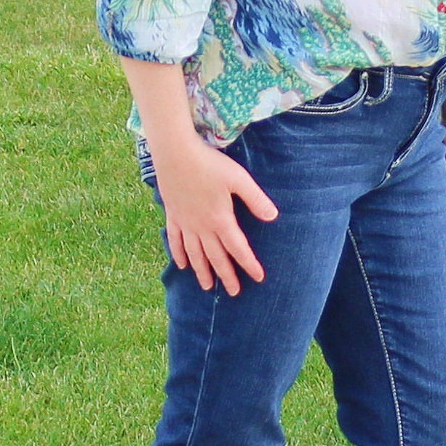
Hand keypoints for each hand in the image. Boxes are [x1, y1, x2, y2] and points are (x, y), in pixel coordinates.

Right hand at [152, 137, 278, 294]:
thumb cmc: (210, 164)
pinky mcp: (173, 214)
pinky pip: (175, 240)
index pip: (238, 248)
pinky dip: (179, 254)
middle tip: (234, 292)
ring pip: (195, 253)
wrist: (175, 153)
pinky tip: (181, 265)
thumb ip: (255, 199)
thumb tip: (273, 217)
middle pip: (216, 257)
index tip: (258, 278)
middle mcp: (202, 226)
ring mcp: (185, 222)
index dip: (249, 264)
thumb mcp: (239, 179)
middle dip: (226, 275)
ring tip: (206, 286)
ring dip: (202, 271)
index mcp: (220, 219)